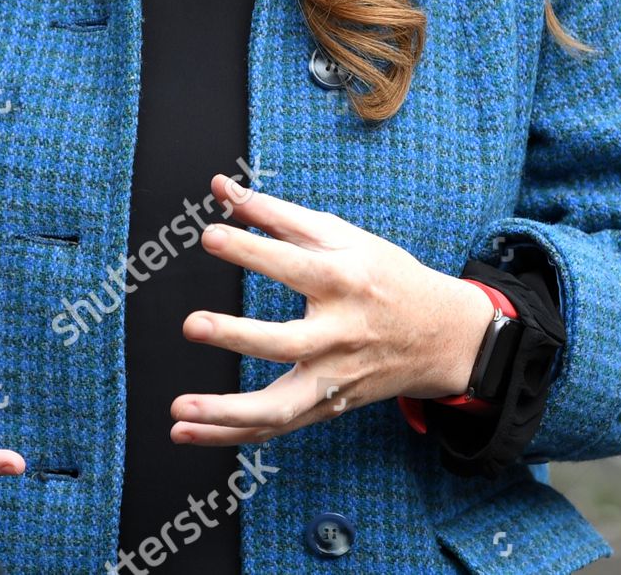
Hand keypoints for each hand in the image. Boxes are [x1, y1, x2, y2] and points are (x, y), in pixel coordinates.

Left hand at [169, 173, 495, 446]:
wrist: (441, 335)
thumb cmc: (381, 273)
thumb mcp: (340, 234)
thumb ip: (275, 212)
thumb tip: (218, 184)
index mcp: (346, 280)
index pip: (295, 264)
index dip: (252, 249)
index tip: (209, 235)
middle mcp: (341, 334)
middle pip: (287, 343)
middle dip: (238, 336)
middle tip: (191, 325)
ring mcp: (334, 378)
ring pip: (280, 407)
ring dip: (227, 413)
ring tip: (180, 409)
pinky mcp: (327, 407)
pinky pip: (275, 429)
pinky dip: (230, 435)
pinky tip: (188, 431)